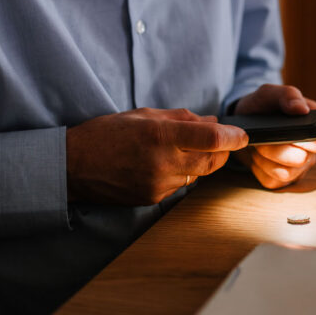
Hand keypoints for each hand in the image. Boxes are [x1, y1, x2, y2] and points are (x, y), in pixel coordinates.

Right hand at [66, 108, 247, 203]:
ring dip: (200, 163)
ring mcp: (158, 184)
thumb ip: (181, 118)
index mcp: (159, 135)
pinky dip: (182, 175)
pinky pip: (180, 186)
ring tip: (185, 149)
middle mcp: (162, 162)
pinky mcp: (153, 199)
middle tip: (221, 142)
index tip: (241, 134)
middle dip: (222, 152)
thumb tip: (212, 122)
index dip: (232, 136)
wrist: (74, 166)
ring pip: (198, 176)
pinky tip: (167, 164)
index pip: (211, 137)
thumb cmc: (106, 134)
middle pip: (212, 161)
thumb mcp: (143, 115)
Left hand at [231, 84, 315, 188]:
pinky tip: (255, 154)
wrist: (243, 123)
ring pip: (286, 172)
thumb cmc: (263, 107)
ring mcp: (297, 168)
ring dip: (267, 156)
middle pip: (304, 159)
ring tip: (259, 142)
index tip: (303, 135)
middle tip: (267, 134)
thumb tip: (301, 109)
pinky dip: (258, 167)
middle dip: (280, 147)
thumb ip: (288, 95)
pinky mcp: (279, 180)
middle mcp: (312, 152)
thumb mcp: (270, 93)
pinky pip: (271, 180)